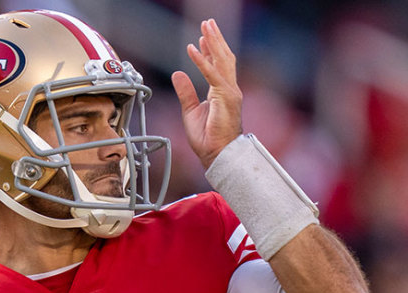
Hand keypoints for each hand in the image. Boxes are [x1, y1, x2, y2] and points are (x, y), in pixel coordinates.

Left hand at [171, 19, 243, 169]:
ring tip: (206, 27)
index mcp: (222, 93)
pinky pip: (211, 75)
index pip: (217, 66)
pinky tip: (192, 49)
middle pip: (223, 58)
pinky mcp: (225, 97)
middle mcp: (229, 89)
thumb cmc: (208, 139)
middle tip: (207, 23)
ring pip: (221, 60)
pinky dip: (201, 61)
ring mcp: (230, 92)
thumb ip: (185, 91)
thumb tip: (178, 73)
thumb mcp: (190, 111)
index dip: (210, 50)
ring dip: (213, 42)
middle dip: (215, 39)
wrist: (218, 154)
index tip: (202, 38)